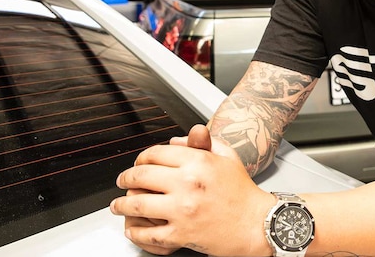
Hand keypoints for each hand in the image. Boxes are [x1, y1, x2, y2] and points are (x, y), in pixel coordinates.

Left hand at [110, 124, 274, 255]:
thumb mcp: (227, 157)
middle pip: (141, 176)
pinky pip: (148, 234)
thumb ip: (202, 144)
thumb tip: (175, 141)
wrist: (257, 224)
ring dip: (122, 205)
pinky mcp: (181, 234)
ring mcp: (182, 210)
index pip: (156, 153)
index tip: (138, 163)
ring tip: (118, 206)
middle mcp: (187, 183)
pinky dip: (136, 233)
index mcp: (198, 162)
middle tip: (122, 181)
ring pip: (138, 204)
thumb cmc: (243, 192)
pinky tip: (132, 229)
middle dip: (125, 178)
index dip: (141, 157)